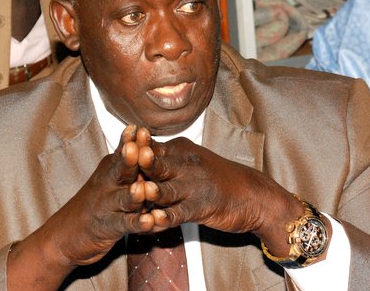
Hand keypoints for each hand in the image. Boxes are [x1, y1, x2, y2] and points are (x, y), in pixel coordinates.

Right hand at [8, 125, 155, 289]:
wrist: (64, 234)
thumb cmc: (95, 200)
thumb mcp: (108, 175)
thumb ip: (125, 160)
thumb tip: (143, 135)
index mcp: (110, 169)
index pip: (122, 152)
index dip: (130, 141)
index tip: (138, 128)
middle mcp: (108, 184)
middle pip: (121, 170)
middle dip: (130, 159)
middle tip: (136, 148)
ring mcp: (108, 206)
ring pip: (124, 198)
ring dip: (134, 194)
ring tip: (142, 189)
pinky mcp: (110, 228)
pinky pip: (125, 224)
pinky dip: (138, 223)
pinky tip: (149, 222)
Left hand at [139, 136, 303, 253]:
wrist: (252, 194)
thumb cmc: (217, 176)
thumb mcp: (193, 158)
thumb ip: (168, 155)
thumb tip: (141, 150)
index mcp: (182, 150)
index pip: (153, 147)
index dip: (133, 150)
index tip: (117, 149)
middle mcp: (187, 165)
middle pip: (158, 164)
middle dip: (140, 163)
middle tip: (124, 160)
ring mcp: (195, 186)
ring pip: (168, 188)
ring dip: (152, 191)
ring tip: (139, 192)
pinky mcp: (202, 207)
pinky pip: (182, 212)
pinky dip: (168, 217)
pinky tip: (156, 222)